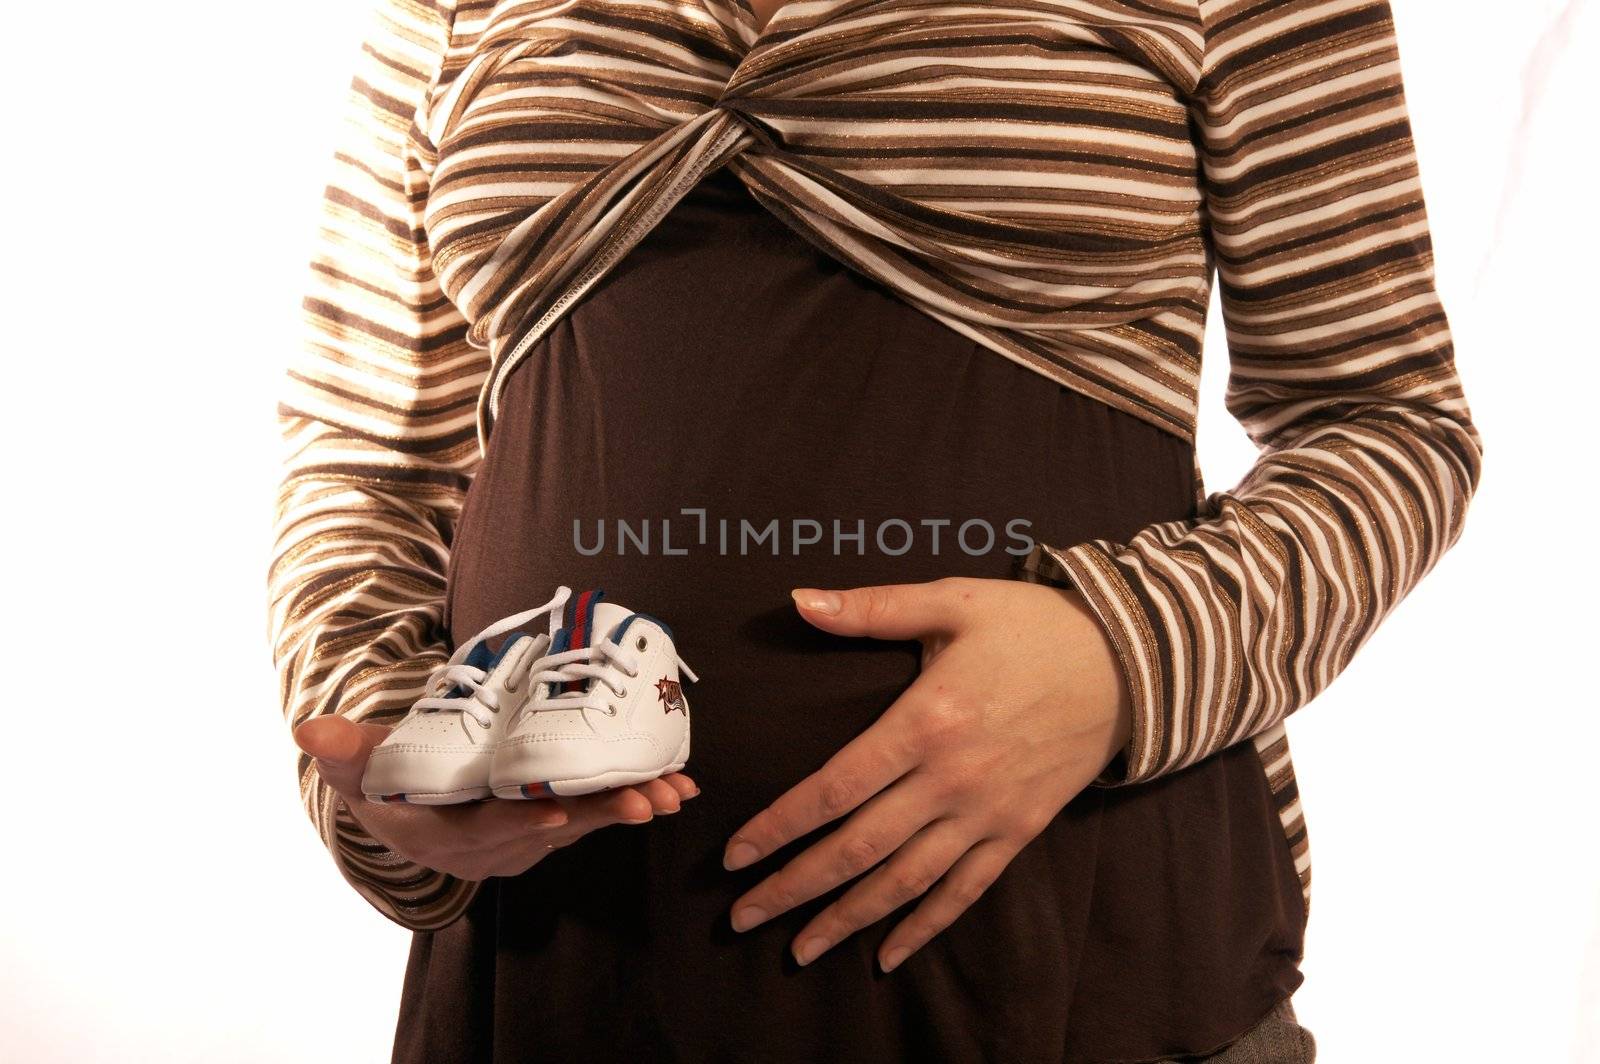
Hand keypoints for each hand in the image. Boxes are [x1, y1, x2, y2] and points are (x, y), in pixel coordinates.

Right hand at [294, 715, 699, 880]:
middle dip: (600, 815)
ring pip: (585, 821)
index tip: (552, 815)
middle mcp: (496, 845)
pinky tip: (678, 784)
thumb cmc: (384, 782)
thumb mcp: (358, 770)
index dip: (519, 825)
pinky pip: (600, 808)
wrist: (409, 809)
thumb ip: (343, 751)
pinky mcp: (556, 817)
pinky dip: (637, 795)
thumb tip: (310, 730)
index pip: (486, 833)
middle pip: (553, 830)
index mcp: (448, 834)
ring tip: (675, 791)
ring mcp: (529, 835)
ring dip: (631, 804)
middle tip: (646, 800)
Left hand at [721, 576, 1131, 971]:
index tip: (736, 854)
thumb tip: (798, 600)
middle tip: (743, 917)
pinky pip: (965, 891)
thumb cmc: (1032, 625)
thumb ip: (872, 608)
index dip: (780, 825)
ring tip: (800, 950)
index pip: (835, 788)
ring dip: (848, 919)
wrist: (1131, 660)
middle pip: (858, 847)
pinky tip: (889, 955)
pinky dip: (926, 927)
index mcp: (925, 721)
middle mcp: (951, 779)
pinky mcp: (1019, 831)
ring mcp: (987, 813)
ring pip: (905, 882)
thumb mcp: (953, 601)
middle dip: (795, 887)